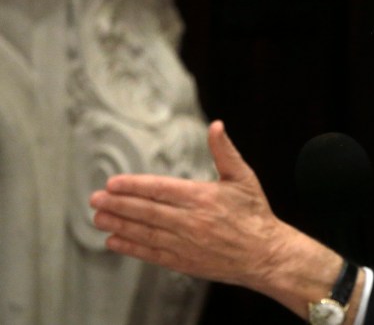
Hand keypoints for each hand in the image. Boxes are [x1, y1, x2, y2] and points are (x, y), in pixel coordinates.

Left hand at [89, 120, 290, 290]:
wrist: (266, 254)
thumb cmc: (255, 213)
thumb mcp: (243, 177)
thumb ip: (225, 151)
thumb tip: (216, 125)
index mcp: (203, 197)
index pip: (160, 189)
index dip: (133, 186)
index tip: (112, 183)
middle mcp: (191, 221)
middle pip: (146, 211)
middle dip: (118, 204)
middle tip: (94, 199)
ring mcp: (186, 243)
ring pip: (145, 232)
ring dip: (119, 224)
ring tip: (98, 217)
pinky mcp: (185, 262)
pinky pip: (152, 253)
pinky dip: (131, 247)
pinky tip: (114, 240)